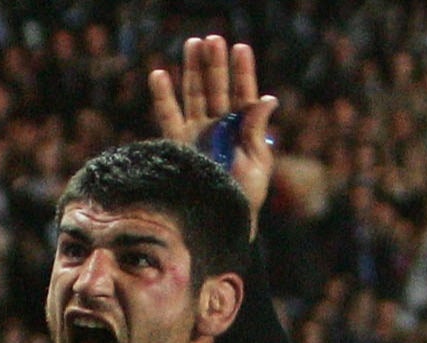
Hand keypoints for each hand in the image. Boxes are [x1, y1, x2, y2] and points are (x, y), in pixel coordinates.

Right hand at [148, 36, 276, 222]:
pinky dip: (162, 96)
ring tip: (192, 44)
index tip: (240, 48)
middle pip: (216, 86)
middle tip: (214, 39)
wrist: (220, 220)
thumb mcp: (257, 162)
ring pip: (193, 93)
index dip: (242, 70)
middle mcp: (218, 124)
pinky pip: (167, 115)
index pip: (242, 92)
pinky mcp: (177, 143)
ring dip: (192, 69)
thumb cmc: (244, 196)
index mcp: (242, 127)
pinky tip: (159, 74)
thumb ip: (256, 129)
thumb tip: (267, 97)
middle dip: (215, 63)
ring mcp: (196, 131)